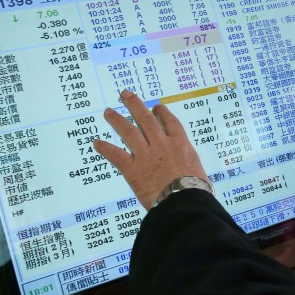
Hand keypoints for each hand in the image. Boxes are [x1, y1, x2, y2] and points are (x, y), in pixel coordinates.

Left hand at [93, 89, 209, 209]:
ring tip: (108, 111)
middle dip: (134, 105)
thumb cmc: (195, 189)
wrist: (183, 200)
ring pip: (129, 131)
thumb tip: (194, 174)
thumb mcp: (197, 171)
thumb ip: (190, 166)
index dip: (162, 112)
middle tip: (125, 95)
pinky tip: (96, 143)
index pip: (169, 122)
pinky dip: (105, 148)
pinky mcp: (132, 169)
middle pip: (146, 119)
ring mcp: (145, 155)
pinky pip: (116, 155)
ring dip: (117, 120)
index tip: (156, 107)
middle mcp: (161, 144)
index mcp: (179, 144)